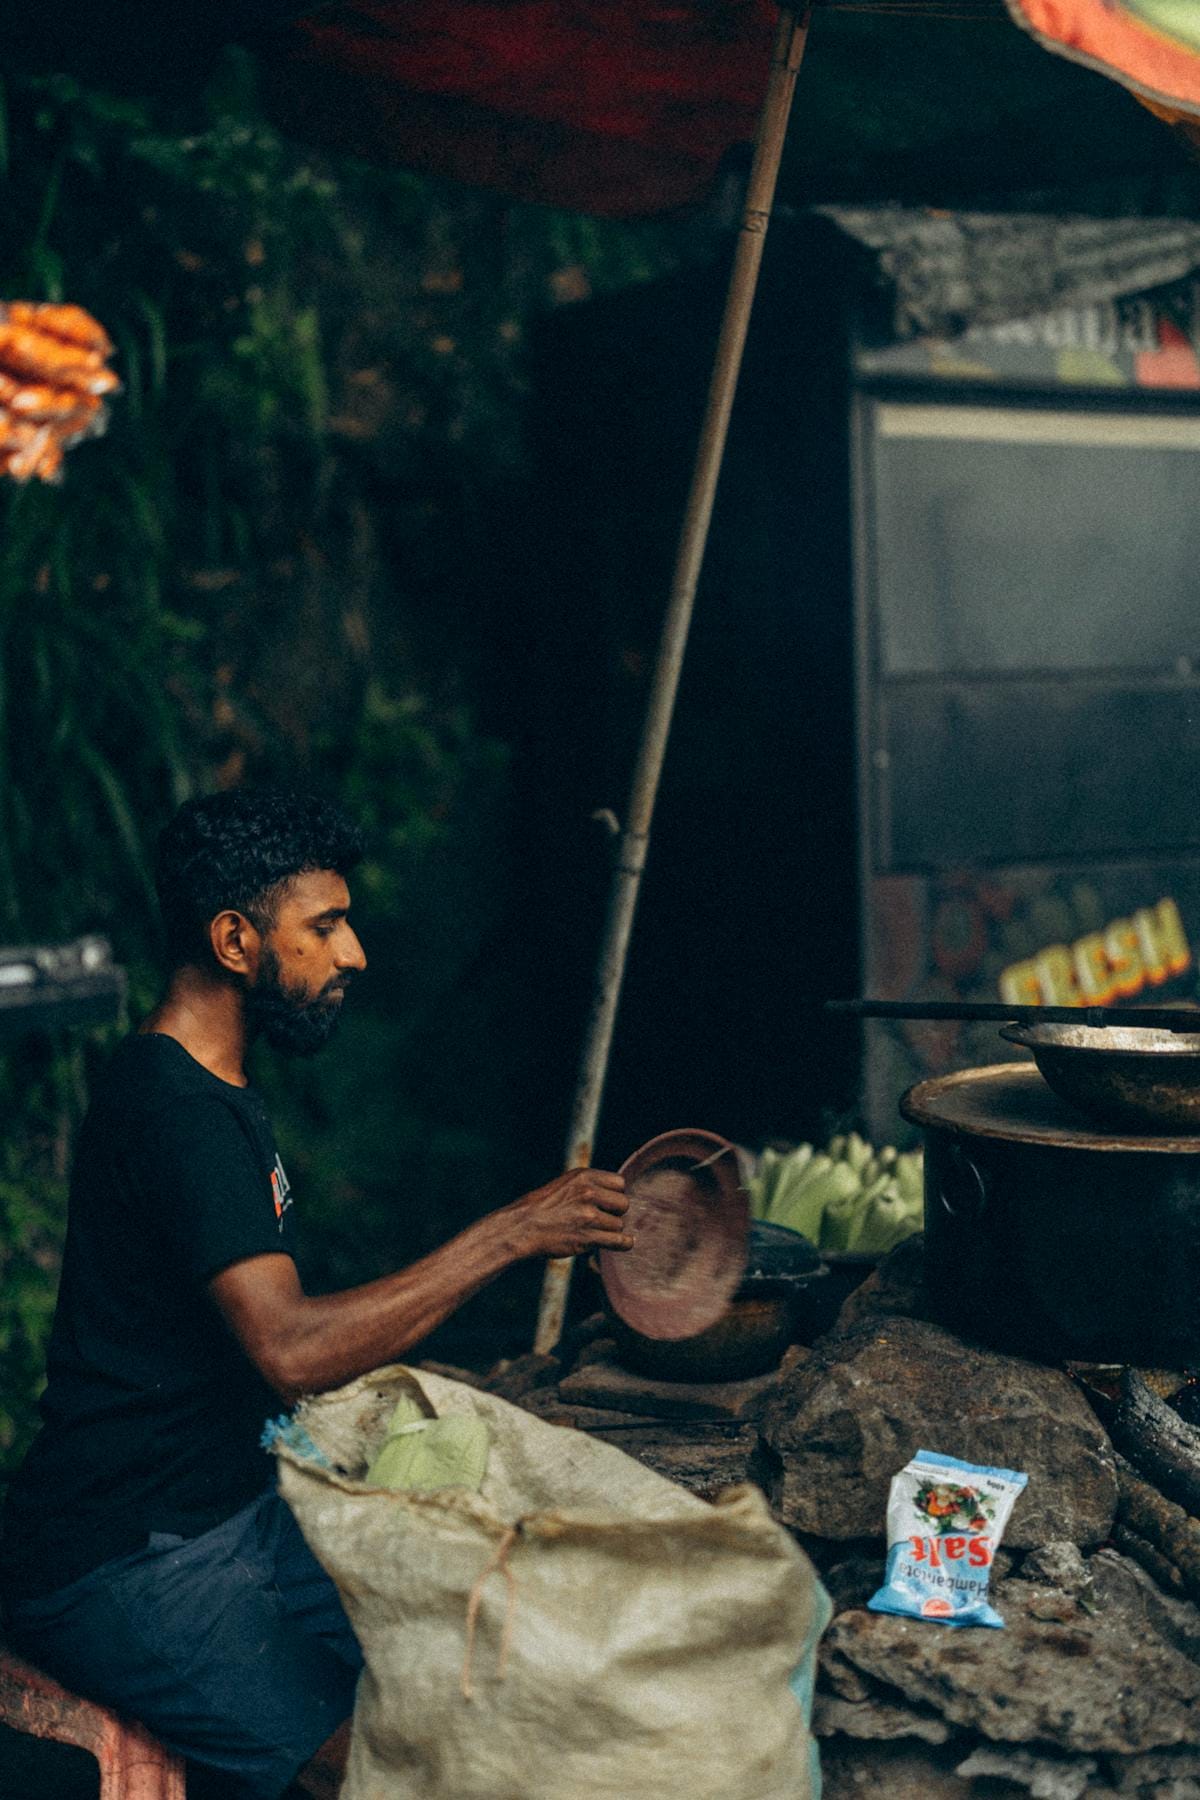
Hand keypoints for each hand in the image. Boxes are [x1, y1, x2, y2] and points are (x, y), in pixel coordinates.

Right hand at [503, 1167, 632, 1259]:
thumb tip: (616, 1194)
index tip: (607, 1203)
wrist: (521, 1227)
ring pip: (619, 1225)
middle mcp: (588, 1193)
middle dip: (616, 1213)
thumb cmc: (541, 1207)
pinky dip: (623, 1243)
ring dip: (611, 1230)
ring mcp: (589, 1216)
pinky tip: (623, 1243)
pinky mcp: (587, 1237)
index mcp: (583, 1176)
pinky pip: (619, 1241)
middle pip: (623, 1204)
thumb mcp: (564, 1184)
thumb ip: (589, 1186)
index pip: (620, 1182)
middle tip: (603, 1219)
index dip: (615, 1194)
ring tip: (595, 1232)